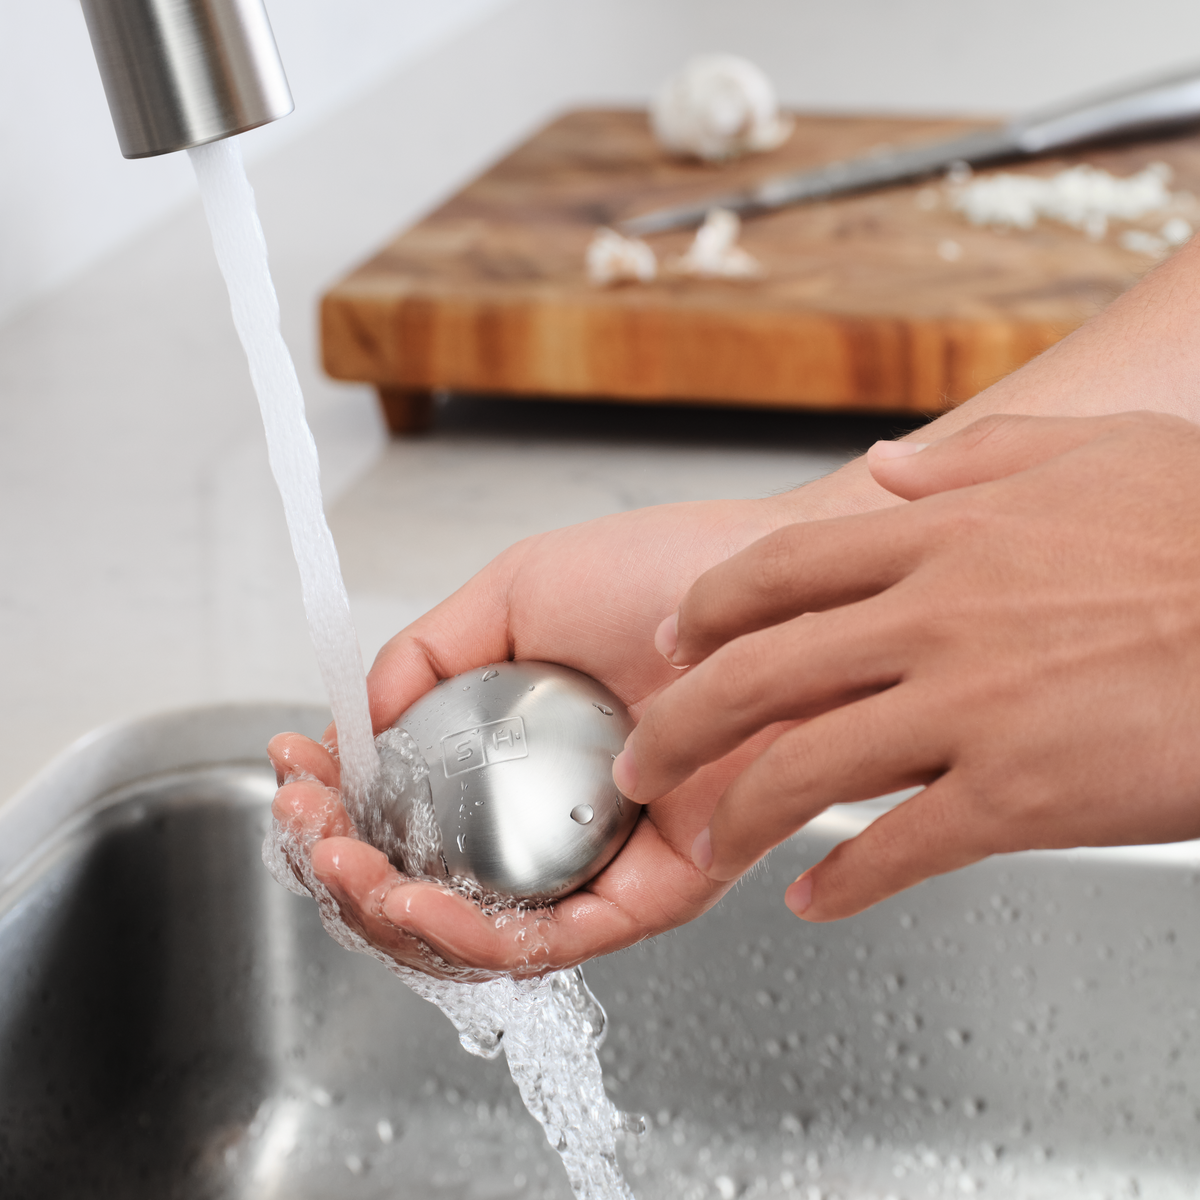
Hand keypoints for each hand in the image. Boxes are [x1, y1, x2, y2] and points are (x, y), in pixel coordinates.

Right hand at [270, 491, 823, 976]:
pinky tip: (422, 900)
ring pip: (478, 928)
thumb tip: (362, 724)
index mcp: (510, 755)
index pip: (405, 807)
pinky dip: (478, 933)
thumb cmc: (665, 574)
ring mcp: (599, 856)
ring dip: (393, 915)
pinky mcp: (657, 886)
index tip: (297, 775)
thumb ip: (429, 654)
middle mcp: (548, 815)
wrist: (771, 581)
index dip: (338, 804)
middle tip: (311, 833)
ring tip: (348, 869)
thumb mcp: (515, 591)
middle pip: (427, 881)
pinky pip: (557, 936)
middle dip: (347, 871)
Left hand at [615, 412, 1199, 921]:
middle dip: (680, 723)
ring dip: (741, 812)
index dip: (708, 612)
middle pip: (758, 675)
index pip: (779, 571)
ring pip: (807, 767)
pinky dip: (844, 881)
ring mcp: (973, 708)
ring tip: (711, 839)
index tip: (677, 643)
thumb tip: (886, 463)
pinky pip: (900, 848)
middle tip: (641, 759)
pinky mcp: (1022, 794)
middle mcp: (937, 618)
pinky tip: (815, 899)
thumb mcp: (1093, 451)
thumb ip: (977, 457)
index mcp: (946, 537)